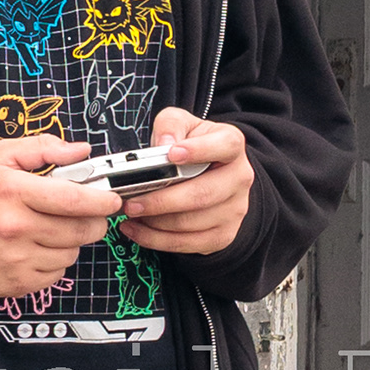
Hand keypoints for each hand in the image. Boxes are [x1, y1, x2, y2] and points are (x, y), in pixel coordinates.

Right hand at [0, 135, 116, 296]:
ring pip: (72, 251)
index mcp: (13, 191)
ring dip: (73, 240)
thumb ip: (42, 148)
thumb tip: (81, 151)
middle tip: (90, 214)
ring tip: (52, 228)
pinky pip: (58, 271)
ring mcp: (18, 258)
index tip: (112, 198)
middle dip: (94, 220)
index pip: (73, 199)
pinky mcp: (20, 282)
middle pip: (80, 229)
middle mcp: (15, 227)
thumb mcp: (0, 158)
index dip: (101, 200)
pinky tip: (39, 247)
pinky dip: (57, 260)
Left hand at [117, 109, 253, 255]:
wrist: (213, 175)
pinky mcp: (222, 235)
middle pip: (202, 194)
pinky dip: (157, 240)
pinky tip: (138, 230)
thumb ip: (171, 126)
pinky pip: (188, 244)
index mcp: (231, 146)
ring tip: (131, 213)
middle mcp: (238, 179)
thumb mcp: (182, 125)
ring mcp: (233, 210)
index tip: (172, 154)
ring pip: (192, 223)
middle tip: (132, 201)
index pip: (225, 146)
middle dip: (162, 201)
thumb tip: (165, 145)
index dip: (199, 150)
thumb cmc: (193, 148)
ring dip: (155, 222)